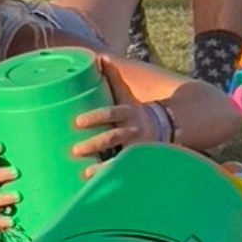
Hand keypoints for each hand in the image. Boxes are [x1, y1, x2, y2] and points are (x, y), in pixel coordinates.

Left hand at [72, 55, 157, 171]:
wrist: (167, 127)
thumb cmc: (136, 109)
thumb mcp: (126, 94)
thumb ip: (112, 78)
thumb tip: (99, 57)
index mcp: (128, 112)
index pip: (112, 113)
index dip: (95, 117)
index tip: (77, 122)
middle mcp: (134, 130)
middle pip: (114, 137)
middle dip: (94, 143)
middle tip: (74, 149)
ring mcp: (139, 148)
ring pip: (121, 157)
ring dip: (102, 166)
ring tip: (84, 172)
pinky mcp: (140, 161)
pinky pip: (125, 170)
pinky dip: (112, 177)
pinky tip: (97, 184)